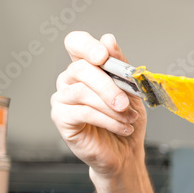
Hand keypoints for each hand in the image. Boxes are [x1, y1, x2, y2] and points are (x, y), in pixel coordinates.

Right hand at [50, 31, 146, 179]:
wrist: (125, 153)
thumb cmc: (127, 120)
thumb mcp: (132, 91)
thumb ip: (120, 66)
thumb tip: (108, 40)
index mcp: (87, 67)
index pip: (76, 43)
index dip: (86, 46)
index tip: (103, 56)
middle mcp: (70, 79)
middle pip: (80, 68)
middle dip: (108, 86)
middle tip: (126, 103)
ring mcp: (63, 98)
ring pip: (82, 92)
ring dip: (110, 107)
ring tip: (128, 119)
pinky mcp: (61, 118)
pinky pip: (82, 112)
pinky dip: (107, 120)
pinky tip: (121, 127)